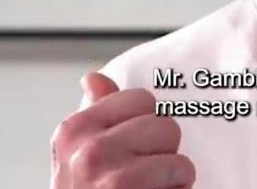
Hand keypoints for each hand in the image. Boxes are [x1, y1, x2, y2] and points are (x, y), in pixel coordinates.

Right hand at [51, 72, 195, 187]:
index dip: (144, 127)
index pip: (140, 99)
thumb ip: (93, 115)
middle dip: (162, 152)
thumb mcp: (77, 157)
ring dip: (173, 176)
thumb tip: (94, 78)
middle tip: (141, 179)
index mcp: (73, 131)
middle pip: (164, 123)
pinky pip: (183, 173)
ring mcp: (111, 174)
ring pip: (177, 151)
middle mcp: (89, 149)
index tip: (130, 152)